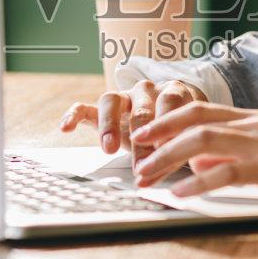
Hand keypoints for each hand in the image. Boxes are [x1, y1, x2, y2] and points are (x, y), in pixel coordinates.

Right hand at [58, 78, 208, 169]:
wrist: (170, 114)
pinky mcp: (101, 109)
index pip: (169, 106)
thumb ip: (186, 145)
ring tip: (108, 149)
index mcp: (172, 91)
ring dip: (109, 126)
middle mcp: (146, 90)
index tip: (169, 153)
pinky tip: (65, 127)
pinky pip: (84, 108)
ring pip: (111, 101)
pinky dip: (73, 115)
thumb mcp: (188, 135)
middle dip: (143, 143)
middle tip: (142, 167)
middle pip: (141, 112)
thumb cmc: (180, 127)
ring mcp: (123, 97)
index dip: (169, 129)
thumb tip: (191, 165)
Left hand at [129, 102, 257, 220]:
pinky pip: (228, 172)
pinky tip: (181, 194)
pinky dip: (199, 183)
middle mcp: (255, 124)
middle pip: (192, 121)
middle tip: (134, 158)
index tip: (140, 136)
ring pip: (203, 142)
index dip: (164, 120)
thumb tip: (198, 167)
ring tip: (147, 178)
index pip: (198, 110)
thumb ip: (236, 156)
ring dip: (168, 159)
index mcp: (252, 119)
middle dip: (157, 139)